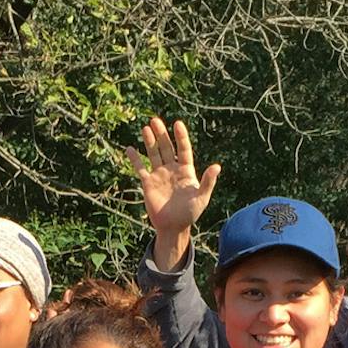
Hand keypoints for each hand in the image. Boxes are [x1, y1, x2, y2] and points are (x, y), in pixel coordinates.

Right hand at [124, 117, 220, 265]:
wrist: (174, 227)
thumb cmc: (190, 214)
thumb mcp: (202, 197)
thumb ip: (208, 182)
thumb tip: (217, 166)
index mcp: (186, 170)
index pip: (184, 149)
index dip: (181, 137)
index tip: (177, 124)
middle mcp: (172, 169)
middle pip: (167, 147)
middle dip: (161, 134)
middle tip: (155, 120)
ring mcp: (159, 175)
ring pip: (154, 154)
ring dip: (149, 141)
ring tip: (145, 128)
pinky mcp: (148, 183)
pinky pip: (140, 168)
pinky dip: (135, 159)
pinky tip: (130, 149)